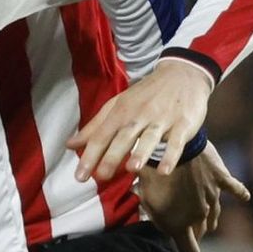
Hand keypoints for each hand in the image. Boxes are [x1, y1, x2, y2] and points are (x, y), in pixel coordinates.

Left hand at [72, 56, 215, 184]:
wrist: (182, 74)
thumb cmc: (145, 95)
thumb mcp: (118, 105)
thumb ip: (95, 127)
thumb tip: (70, 145)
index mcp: (121, 111)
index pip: (102, 135)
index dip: (90, 155)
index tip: (80, 177)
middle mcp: (140, 115)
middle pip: (124, 137)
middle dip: (112, 157)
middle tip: (101, 177)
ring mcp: (162, 119)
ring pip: (150, 137)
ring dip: (142, 152)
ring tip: (132, 168)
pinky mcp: (183, 124)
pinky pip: (176, 142)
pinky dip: (171, 156)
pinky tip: (165, 170)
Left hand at [134, 140, 249, 251]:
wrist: (169, 148)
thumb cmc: (151, 175)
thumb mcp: (144, 200)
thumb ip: (153, 215)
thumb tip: (156, 222)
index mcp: (180, 224)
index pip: (189, 251)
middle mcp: (199, 215)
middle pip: (200, 231)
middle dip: (195, 236)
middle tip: (192, 238)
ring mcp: (212, 197)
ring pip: (214, 213)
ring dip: (210, 220)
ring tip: (210, 225)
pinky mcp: (220, 178)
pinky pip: (233, 188)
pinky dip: (240, 193)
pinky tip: (246, 197)